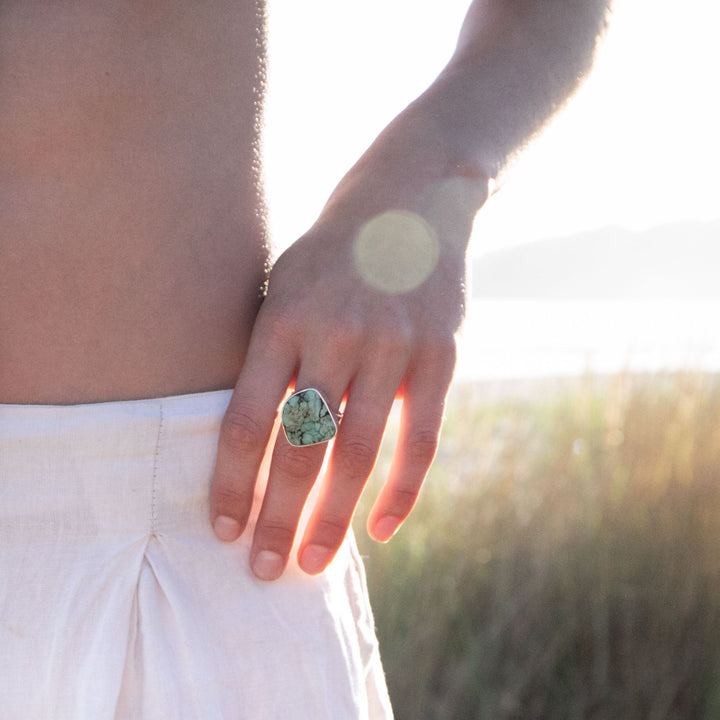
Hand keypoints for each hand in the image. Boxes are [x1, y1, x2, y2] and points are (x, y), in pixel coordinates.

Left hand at [210, 131, 488, 579]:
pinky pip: (422, 438)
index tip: (222, 530)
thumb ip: (270, 355)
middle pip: (301, 447)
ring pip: (359, 452)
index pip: (246, 420)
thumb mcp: (285, 284)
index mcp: (284, 317)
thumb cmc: (333, 253)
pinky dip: (403, 490)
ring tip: (312, 562)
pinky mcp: (440, 356)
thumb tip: (253, 443)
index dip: (231, 483)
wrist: (411, 199)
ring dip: (334, 518)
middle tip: (262, 572)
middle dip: (277, 516)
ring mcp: (394, 345)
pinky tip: (382, 528)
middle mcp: (337, 334)